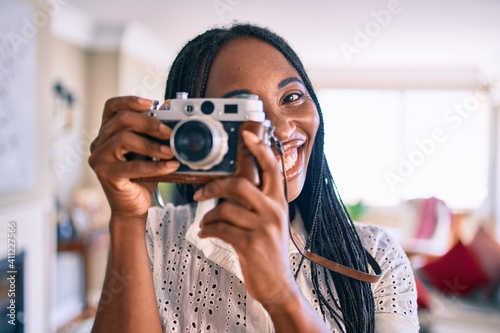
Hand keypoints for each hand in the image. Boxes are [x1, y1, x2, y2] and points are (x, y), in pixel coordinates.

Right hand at [88, 96, 179, 220]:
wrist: (133, 207)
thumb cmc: (141, 177)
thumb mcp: (149, 150)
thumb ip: (154, 132)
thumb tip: (170, 107)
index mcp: (107, 133)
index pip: (112, 107)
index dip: (130, 101)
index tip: (151, 102)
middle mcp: (99, 143)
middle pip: (121, 120)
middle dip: (149, 122)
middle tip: (170, 131)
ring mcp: (99, 158)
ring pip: (124, 139)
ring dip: (152, 144)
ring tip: (171, 151)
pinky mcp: (106, 174)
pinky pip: (133, 166)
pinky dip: (155, 165)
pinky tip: (171, 166)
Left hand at [194, 130, 295, 303]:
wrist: (278, 285)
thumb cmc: (269, 251)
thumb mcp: (272, 222)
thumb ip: (258, 203)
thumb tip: (232, 188)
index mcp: (278, 202)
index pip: (272, 168)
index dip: (259, 150)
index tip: (248, 134)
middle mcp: (274, 211)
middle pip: (240, 185)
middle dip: (214, 187)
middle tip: (200, 194)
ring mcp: (263, 228)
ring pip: (225, 208)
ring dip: (209, 216)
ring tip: (206, 223)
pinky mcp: (250, 245)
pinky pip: (221, 229)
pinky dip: (208, 230)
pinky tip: (206, 234)